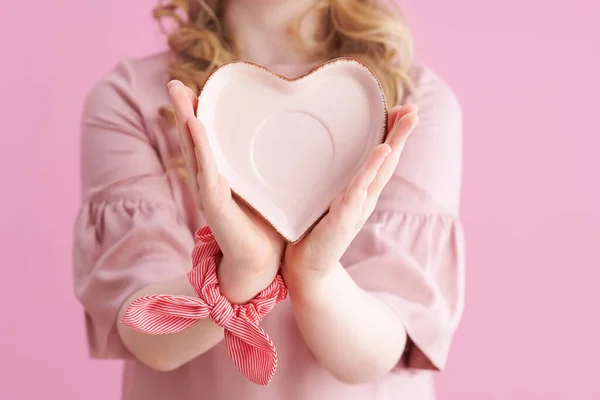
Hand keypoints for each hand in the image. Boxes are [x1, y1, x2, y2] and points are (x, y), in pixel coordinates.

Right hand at [168, 80, 284, 302]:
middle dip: (183, 111)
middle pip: (192, 141)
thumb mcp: (264, 188)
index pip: (204, 140)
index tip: (194, 88)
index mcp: (219, 176)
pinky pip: (207, 172)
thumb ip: (265, 167)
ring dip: (186, 122)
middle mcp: (208, 181)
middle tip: (173, 83)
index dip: (197, 115)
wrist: (261, 262)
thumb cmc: (265, 225)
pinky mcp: (215, 205)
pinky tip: (195, 126)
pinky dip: (201, 149)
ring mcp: (208, 192)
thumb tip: (285, 141)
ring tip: (179, 96)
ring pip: (194, 152)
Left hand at [283, 104, 418, 286]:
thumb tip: (320, 156)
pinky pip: (360, 187)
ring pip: (381, 169)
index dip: (391, 134)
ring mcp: (358, 206)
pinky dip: (372, 167)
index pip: (381, 158)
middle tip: (415, 108)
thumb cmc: (312, 233)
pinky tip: (383, 149)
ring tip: (407, 119)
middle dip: (402, 133)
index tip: (400, 110)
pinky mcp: (346, 216)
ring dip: (395, 142)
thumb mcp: (323, 200)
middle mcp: (365, 197)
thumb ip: (329, 182)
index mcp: (361, 192)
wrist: (308, 269)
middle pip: (388, 159)